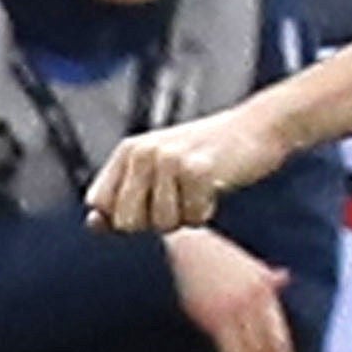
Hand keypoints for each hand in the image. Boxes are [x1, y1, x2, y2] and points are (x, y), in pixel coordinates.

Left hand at [90, 103, 294, 236]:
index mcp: (127, 151)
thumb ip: (124, 197)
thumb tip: (93, 223)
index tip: (153, 203)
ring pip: (163, 224)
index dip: (124, 216)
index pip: (99, 205)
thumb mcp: (158, 171)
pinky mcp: (197, 169)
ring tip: (198, 190)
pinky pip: (194, 218)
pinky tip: (214, 188)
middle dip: (156, 221)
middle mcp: (142, 152)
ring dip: (186, 217)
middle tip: (179, 198)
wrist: (257, 127)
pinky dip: (207, 211)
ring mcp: (168, 159)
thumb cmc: (209, 154)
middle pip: (128, 222)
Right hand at [163, 225, 300, 351]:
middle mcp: (258, 298)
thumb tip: (284, 277)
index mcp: (264, 286)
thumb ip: (265, 274)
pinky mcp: (218, 316)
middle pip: (273, 346)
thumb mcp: (241, 260)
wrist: (177, 245)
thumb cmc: (205, 252)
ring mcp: (240, 308)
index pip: (280, 332)